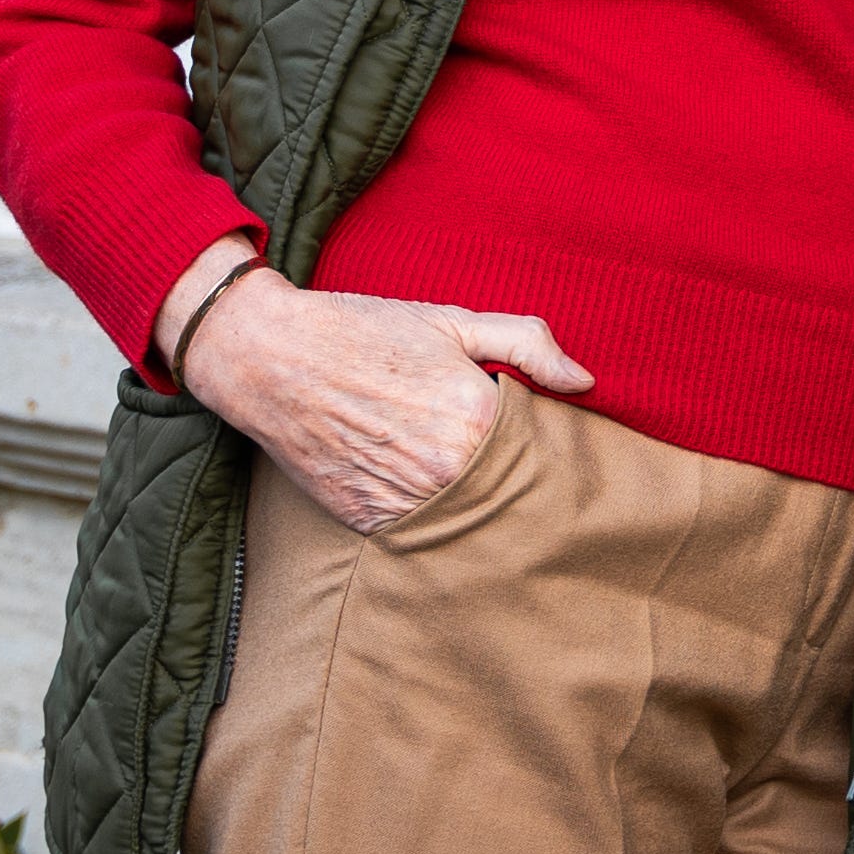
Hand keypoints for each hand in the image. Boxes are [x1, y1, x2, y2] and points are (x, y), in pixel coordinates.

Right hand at [166, 248, 580, 535]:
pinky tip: (425, 490)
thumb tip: (584, 380)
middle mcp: (445, 472)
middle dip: (515, 478)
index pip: (543, 452)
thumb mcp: (453, 321)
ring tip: (462, 473)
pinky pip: (421, 533)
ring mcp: (405, 503)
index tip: (543, 437)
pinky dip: (430, 517)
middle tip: (506, 461)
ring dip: (475, 504)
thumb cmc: (364, 331)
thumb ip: (528, 344)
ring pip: (467, 519)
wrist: (270, 358)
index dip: (546, 444)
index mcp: (476, 420)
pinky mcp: (369, 523)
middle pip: (508, 491)